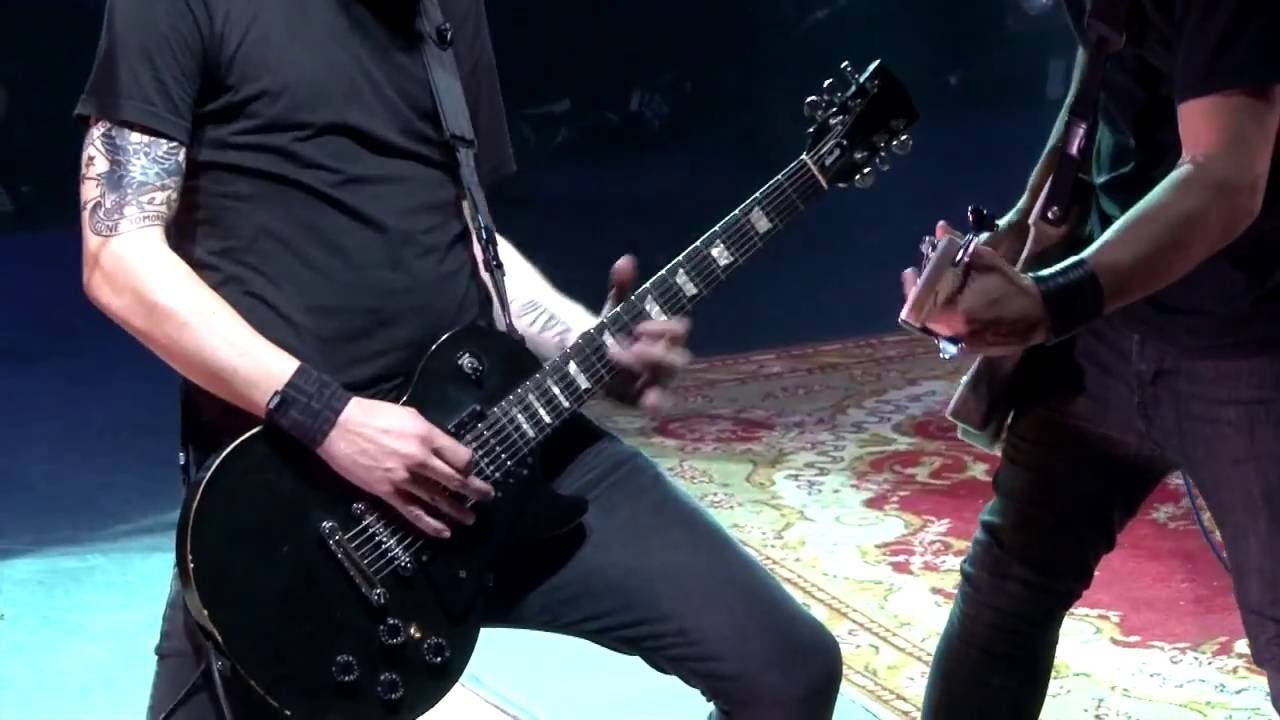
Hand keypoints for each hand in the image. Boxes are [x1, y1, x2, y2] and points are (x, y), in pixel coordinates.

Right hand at [316, 397, 494, 538]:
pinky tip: (444, 532)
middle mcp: (420, 458)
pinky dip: (430, 524)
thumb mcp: (409, 415)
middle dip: (475, 490)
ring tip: (471, 518)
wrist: (336, 424)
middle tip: (488, 496)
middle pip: (456, 480)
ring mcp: (403, 477)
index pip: (461, 456)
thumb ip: (429, 433)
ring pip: (438, 499)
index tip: (469, 468)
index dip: (469, 464)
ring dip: (458, 511)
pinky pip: (413, 511)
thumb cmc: (372, 415)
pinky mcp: (386, 492)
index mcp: (426, 436)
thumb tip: (444, 448)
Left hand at [600, 254, 691, 411]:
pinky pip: (655, 405)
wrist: (584, 355)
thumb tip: (626, 260)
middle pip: (677, 359)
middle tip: (632, 346)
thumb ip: (621, 287)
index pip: (678, 331)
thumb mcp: (613, 308)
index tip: (641, 327)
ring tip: (633, 365)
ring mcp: (654, 381)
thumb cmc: (609, 329)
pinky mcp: (640, 400)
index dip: (666, 328)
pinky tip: (649, 400)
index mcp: (664, 335)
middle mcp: (664, 359)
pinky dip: (656, 403)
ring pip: (667, 381)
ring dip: (652, 373)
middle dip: (657, 352)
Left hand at [901, 222, 1049, 354]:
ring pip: (931, 324)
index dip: (911, 286)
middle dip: (919, 293)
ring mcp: (958, 342)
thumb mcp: (987, 261)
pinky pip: (944, 332)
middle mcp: (952, 331)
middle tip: (921, 278)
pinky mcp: (965, 348)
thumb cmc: (1012, 286)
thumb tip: (940, 228)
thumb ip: (959, 247)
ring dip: (928, 305)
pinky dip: (941, 317)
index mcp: (955, 311)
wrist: (1039, 313)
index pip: (918, 301)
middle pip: (921, 313)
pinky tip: (947, 303)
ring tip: (934, 288)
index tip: (911, 271)